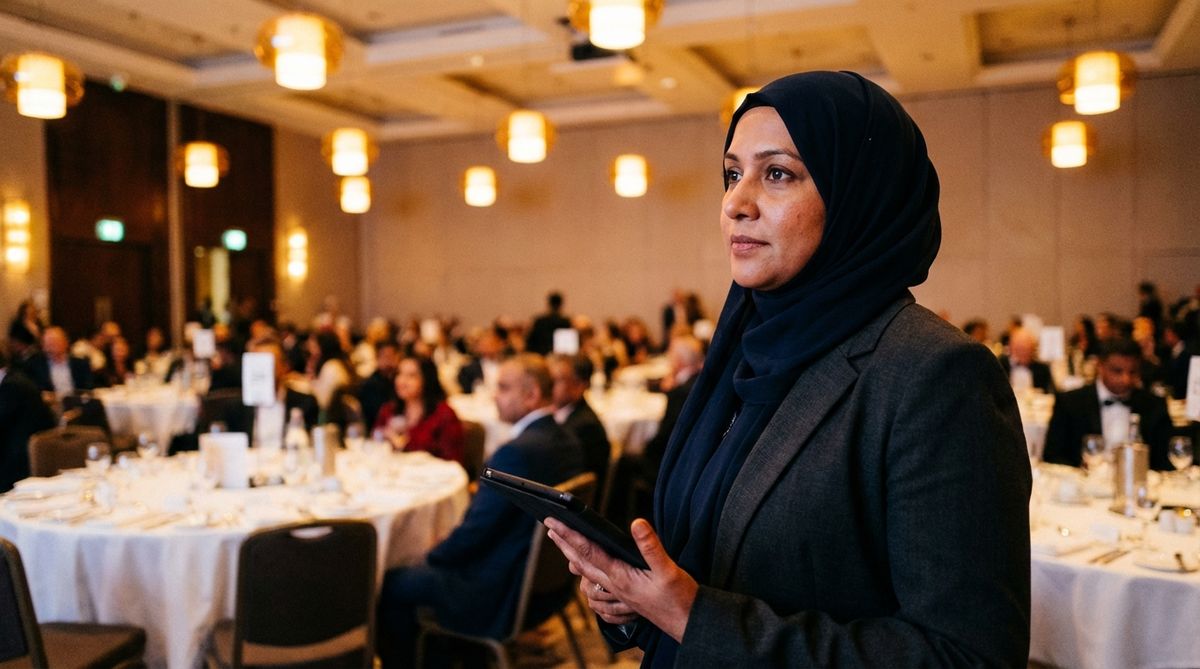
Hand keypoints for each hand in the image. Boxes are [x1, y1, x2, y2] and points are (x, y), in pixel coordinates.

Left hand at [545, 517, 697, 641]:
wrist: (688, 624)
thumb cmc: (680, 598)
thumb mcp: (668, 568)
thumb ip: (651, 546)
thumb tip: (636, 523)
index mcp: (621, 576)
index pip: (588, 551)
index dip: (569, 535)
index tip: (553, 522)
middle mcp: (616, 587)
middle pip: (582, 564)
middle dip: (565, 545)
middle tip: (551, 529)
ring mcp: (620, 598)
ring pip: (589, 582)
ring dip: (576, 566)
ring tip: (568, 552)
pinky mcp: (627, 605)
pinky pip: (600, 599)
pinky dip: (591, 589)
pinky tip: (590, 586)